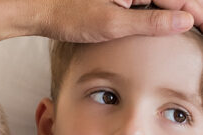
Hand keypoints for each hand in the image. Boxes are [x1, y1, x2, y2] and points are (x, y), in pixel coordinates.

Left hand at [0, 0, 201, 42]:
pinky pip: (148, 2)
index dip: (198, 14)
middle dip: (190, 12)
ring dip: (176, 12)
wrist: (47, 11)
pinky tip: (164, 25)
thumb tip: (185, 21)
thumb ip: (151, 21)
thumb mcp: (114, 23)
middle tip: (200, 31)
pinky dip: (159, 13)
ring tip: (191, 29)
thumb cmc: (74, 17)